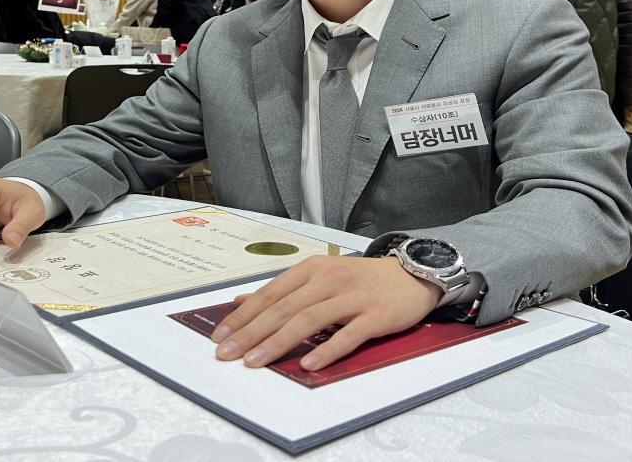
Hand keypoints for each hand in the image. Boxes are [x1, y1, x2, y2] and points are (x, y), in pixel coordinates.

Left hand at [210, 255, 440, 371]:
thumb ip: (282, 290)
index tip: (220, 336)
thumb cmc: (361, 280)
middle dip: (251, 333)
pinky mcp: (374, 315)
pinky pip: (348, 335)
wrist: (412, 275)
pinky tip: (308, 363)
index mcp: (311, 269)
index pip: (270, 294)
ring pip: (308, 320)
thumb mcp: (319, 275)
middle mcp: (328, 279)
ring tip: (256, 361)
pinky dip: (327, 349)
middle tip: (227, 353)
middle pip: (284, 308)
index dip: (243, 316)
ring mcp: (352, 297)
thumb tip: (241, 302)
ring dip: (279, 342)